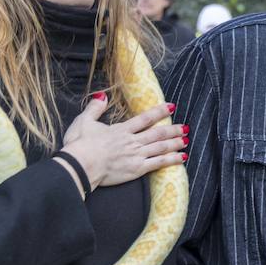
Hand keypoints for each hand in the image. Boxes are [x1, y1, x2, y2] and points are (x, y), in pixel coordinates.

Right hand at [59, 94, 186, 189]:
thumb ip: (94, 108)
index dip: (160, 111)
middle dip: (173, 130)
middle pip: (157, 133)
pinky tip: (182, 158)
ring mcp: (136, 155)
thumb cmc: (79, 145)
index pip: (145, 118)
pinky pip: (158, 163)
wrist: (80, 165)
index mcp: (121, 130)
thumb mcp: (83, 121)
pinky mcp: (137, 169)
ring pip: (161, 147)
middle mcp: (132, 141)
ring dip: (175, 143)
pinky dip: (172, 160)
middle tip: (185, 127)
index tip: (171, 107)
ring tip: (186, 140)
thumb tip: (102, 95)